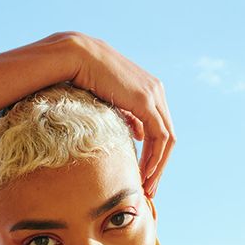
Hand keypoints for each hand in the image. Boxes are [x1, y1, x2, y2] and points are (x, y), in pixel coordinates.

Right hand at [60, 33, 174, 196]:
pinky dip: (155, 157)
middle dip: (160, 164)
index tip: (143, 174)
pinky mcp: (146, 100)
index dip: (154, 154)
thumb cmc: (85, 77)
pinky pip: (159, 135)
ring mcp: (154, 95)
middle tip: (149, 187)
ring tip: (147, 185)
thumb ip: (128, 117)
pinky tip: (145, 171)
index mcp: (149, 90)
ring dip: (158, 165)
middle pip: (167, 136)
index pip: (159, 128)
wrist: (77, 57)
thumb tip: (139, 135)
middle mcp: (156, 91)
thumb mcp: (111, 102)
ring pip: (167, 139)